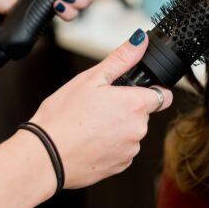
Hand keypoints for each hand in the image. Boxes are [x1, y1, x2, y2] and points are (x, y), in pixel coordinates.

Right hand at [29, 30, 172, 188]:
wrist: (45, 156)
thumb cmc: (62, 116)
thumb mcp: (90, 79)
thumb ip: (121, 59)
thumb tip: (140, 41)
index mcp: (134, 105)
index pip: (163, 96)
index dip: (151, 90)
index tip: (135, 91)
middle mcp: (138, 129)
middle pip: (143, 114)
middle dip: (126, 109)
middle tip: (98, 107)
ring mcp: (130, 150)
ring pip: (131, 133)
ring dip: (117, 128)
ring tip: (89, 125)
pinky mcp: (120, 166)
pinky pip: (121, 151)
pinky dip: (110, 146)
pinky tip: (89, 141)